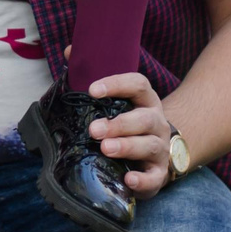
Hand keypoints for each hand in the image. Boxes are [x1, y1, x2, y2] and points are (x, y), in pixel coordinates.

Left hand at [82, 72, 177, 200]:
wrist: (158, 154)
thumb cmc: (128, 124)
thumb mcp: (115, 101)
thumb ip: (90, 76)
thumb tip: (70, 51)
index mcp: (145, 101)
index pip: (138, 84)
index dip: (117, 84)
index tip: (92, 90)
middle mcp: (156, 122)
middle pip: (143, 119)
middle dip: (118, 124)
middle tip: (93, 129)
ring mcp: (160, 148)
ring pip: (149, 145)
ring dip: (127, 147)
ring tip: (105, 148)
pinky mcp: (159, 174)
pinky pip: (155, 178)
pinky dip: (143, 180)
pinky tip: (128, 180)